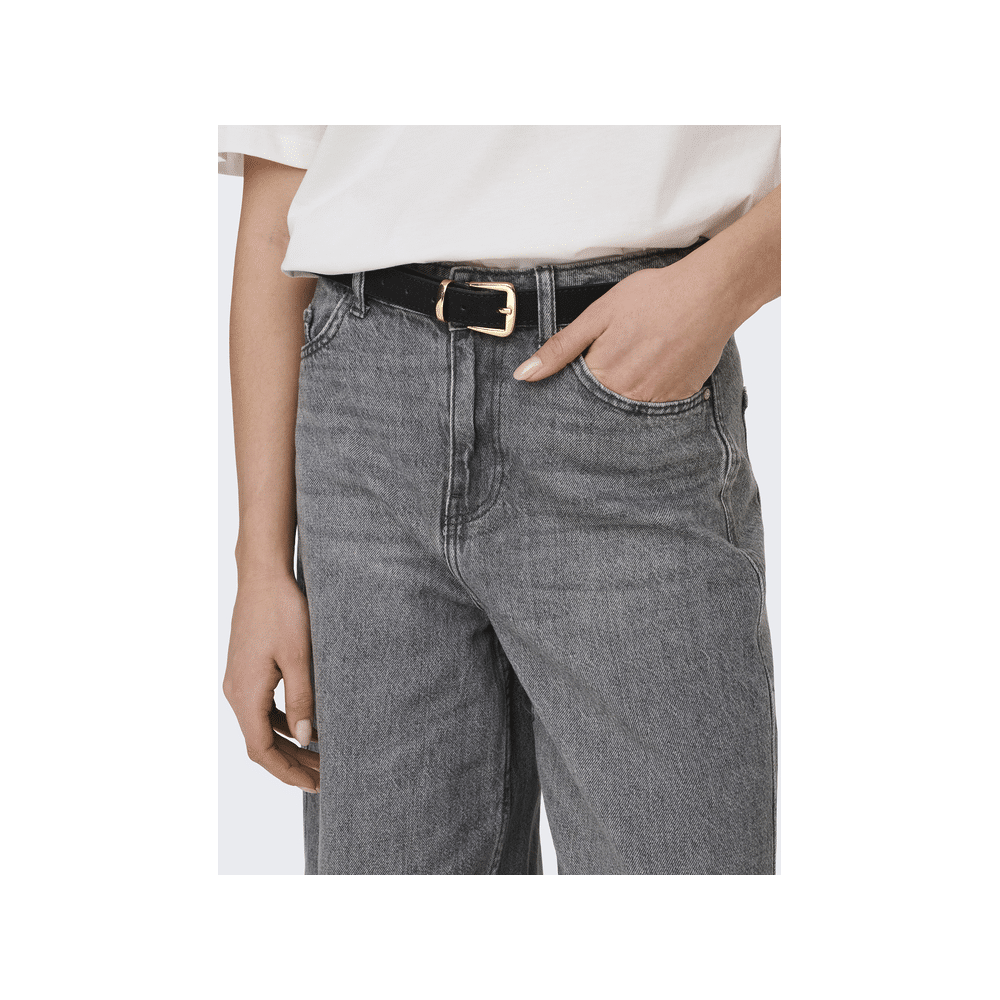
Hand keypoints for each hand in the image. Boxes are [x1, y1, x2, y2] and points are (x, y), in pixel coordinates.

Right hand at [223, 570, 319, 791]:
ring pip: (261, 726)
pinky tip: (305, 724)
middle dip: (292, 763)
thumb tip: (305, 739)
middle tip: (326, 776)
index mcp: (245, 695)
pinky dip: (282, 722)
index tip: (316, 784)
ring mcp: (239, 680)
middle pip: (261, 743)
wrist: (263, 576)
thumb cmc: (283, 611)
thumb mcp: (299, 658)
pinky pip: (262, 707)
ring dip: (289, 743)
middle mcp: (235, 692)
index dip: (288, 772)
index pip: (262, 751)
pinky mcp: (246, 668)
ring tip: (321, 754)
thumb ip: (303, 701)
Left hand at [512, 255, 738, 401]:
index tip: (592, 359)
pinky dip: (654, 388)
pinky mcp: (680, 397)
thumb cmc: (651, 296)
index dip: (579, 376)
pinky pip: (658, 405)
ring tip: (642, 356)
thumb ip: (560, 348)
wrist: (710, 293)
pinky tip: (660, 363)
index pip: (576, 393)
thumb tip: (523, 376)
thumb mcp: (598, 315)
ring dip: (628, 388)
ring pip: (629, 405)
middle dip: (604, 384)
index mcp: (602, 374)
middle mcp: (627, 394)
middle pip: (602, 402)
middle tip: (622, 352)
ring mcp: (656, 399)